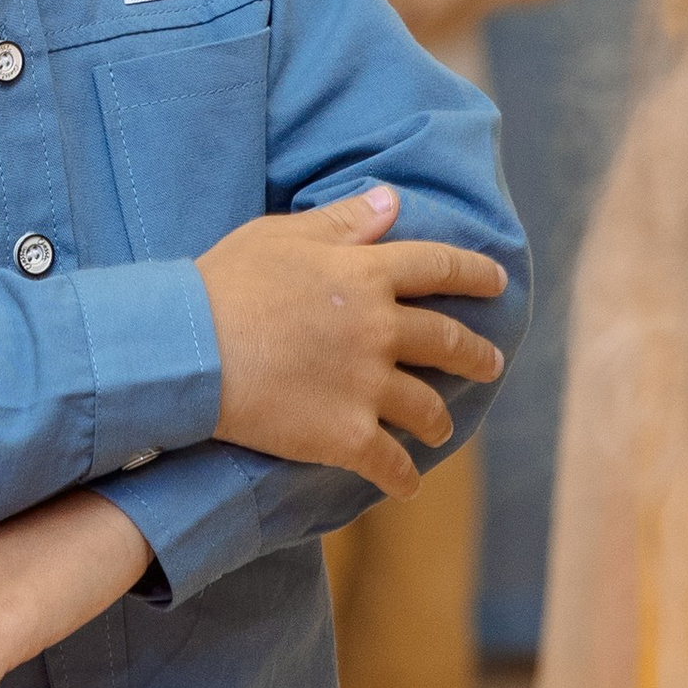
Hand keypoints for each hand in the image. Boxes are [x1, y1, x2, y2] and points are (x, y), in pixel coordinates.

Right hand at [197, 185, 508, 497]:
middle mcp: (380, 329)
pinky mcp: (347, 436)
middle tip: (491, 364)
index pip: (438, 267)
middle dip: (476, 355)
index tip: (496, 282)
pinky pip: (391, 463)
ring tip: (441, 430)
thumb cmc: (226, 284)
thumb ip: (343, 222)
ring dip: (439, 421)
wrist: (190, 350)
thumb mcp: (282, 235)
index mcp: (366, 274)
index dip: (473, 273)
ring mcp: (368, 385)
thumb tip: (391, 201)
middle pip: (447, 341)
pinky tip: (406, 486)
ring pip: (427, 407)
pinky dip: (403, 477)